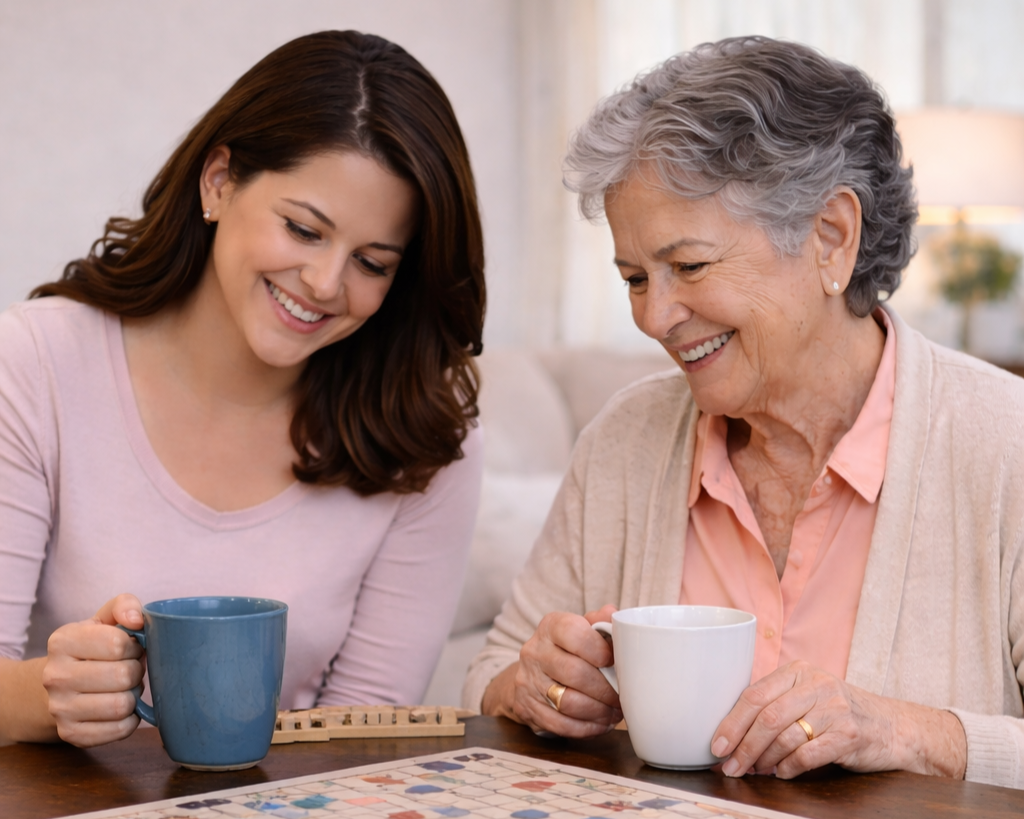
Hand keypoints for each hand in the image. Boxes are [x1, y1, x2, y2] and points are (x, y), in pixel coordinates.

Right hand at [41, 593, 145, 746]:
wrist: (56, 684)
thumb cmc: (92, 647)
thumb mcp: (104, 619)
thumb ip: (125, 605)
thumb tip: (137, 619)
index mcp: (62, 641)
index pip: (117, 644)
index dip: (134, 645)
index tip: (130, 647)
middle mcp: (55, 676)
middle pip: (123, 676)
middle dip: (136, 671)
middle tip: (129, 669)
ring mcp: (60, 708)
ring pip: (122, 705)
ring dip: (133, 695)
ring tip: (124, 687)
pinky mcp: (71, 734)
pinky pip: (119, 730)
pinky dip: (129, 720)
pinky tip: (121, 708)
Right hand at [485, 605, 621, 737]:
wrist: (532, 673)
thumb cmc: (567, 650)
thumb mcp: (581, 630)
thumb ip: (599, 622)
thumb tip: (613, 614)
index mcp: (551, 626)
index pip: (573, 633)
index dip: (599, 649)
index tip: (614, 662)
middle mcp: (535, 651)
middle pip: (574, 673)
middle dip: (605, 689)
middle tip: (622, 696)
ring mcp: (528, 681)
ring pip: (568, 702)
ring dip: (598, 711)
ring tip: (614, 712)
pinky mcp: (527, 707)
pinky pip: (560, 724)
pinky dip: (585, 728)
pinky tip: (600, 724)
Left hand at [710, 660, 966, 778]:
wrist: (894, 727)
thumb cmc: (839, 713)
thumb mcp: (807, 695)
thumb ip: (774, 704)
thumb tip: (729, 735)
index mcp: (798, 671)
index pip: (754, 694)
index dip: (731, 722)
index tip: (716, 745)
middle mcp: (816, 684)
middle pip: (767, 716)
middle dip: (743, 745)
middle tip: (730, 766)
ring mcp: (835, 708)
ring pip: (785, 737)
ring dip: (764, 759)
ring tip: (754, 770)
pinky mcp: (849, 734)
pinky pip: (808, 754)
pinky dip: (789, 767)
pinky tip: (782, 772)